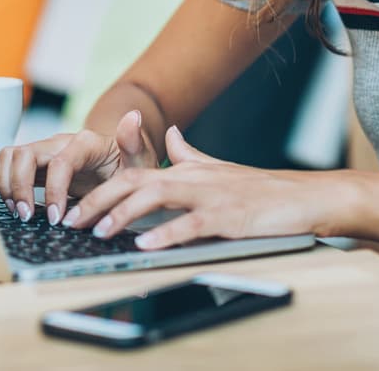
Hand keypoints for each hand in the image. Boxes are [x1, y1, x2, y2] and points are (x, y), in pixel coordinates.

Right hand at [0, 110, 158, 224]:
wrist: (123, 166)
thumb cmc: (131, 167)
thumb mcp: (141, 160)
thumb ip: (135, 143)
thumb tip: (133, 116)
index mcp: (84, 142)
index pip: (59, 161)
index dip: (54, 189)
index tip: (59, 218)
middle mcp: (58, 143)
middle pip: (24, 154)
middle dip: (20, 186)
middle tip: (29, 217)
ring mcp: (44, 154)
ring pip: (9, 157)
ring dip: (6, 185)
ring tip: (19, 213)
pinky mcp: (34, 167)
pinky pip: (5, 169)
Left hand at [64, 125, 349, 248]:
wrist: (306, 197)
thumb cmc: (262, 189)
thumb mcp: (219, 169)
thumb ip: (190, 154)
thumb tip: (171, 135)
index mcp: (186, 170)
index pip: (134, 174)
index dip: (101, 189)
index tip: (75, 206)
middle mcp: (193, 178)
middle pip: (135, 182)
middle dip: (99, 201)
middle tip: (72, 220)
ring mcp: (211, 196)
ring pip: (157, 198)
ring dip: (123, 215)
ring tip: (100, 231)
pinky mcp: (229, 217)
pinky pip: (191, 224)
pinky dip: (167, 233)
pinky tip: (146, 244)